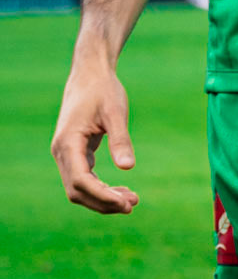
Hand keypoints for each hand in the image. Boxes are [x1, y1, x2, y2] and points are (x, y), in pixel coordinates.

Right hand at [51, 55, 138, 212]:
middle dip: (104, 202)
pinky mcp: (75, 153)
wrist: (90, 74)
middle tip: (134, 204)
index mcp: (68, 142)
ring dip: (103, 198)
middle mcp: (61, 151)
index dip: (102, 196)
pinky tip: (121, 191)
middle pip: (77, 191)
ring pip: (79, 189)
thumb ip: (120, 140)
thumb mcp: (116, 112)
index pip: (81, 181)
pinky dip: (101, 189)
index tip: (126, 203)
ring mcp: (66, 154)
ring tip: (132, 200)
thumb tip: (128, 168)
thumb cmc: (103, 90)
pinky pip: (84, 179)